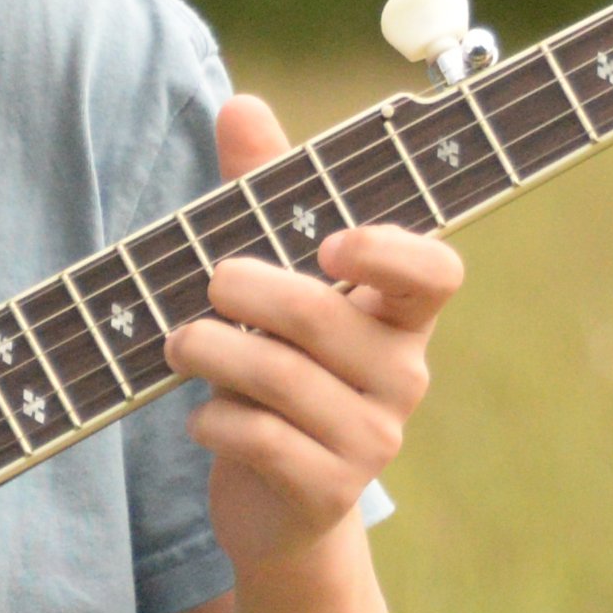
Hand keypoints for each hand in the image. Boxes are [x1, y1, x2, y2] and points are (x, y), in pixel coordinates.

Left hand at [166, 93, 463, 582]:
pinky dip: (214, 421)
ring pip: (282, 378)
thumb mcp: (271, 285)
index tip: (328, 244)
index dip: (389, 251)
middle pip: (321, 315)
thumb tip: (241, 104)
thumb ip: (262, 196)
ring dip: (212, 351)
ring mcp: (372, 439)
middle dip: (246, 290)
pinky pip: (261, 440)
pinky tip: (201, 417)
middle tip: (205, 282)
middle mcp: (403, 375)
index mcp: (401, 317)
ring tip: (177, 343)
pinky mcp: (329, 491)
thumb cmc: (277, 370)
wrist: (277, 507)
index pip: (435, 272)